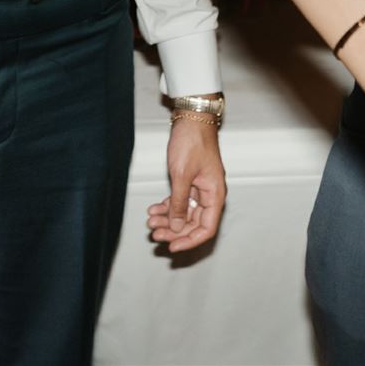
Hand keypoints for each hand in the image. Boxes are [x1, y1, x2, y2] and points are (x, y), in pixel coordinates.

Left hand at [147, 116, 226, 252]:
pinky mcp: (190, 183)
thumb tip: (176, 227)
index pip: (206, 229)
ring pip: (184, 214)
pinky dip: (167, 207)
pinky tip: (152, 210)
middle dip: (174, 231)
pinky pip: (179, 202)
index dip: (189, 240)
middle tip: (154, 234)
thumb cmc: (191, 143)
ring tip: (150, 222)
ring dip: (168, 220)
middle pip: (193, 224)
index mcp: (215, 196)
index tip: (172, 246)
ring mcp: (200, 190)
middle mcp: (210, 195)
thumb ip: (179, 203)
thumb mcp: (181, 175)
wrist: (191, 119)